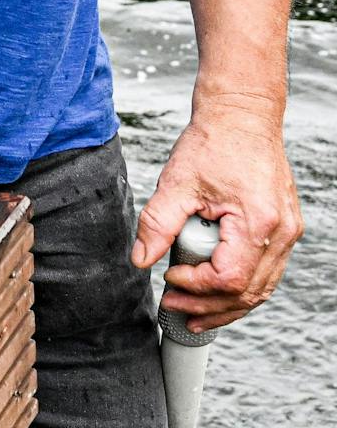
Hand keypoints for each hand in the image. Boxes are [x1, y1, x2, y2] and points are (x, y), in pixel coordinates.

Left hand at [131, 95, 302, 330]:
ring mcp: (286, 232)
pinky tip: (214, 291)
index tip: (168, 277)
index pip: (231, 278)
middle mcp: (282, 233)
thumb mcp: (177, 182)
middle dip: (210, 307)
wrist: (242, 115)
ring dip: (226, 305)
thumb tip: (140, 259)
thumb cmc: (214, 142)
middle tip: (175, 307)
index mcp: (259, 223)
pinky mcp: (282, 229)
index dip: (197, 286)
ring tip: (193, 312)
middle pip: (250, 292)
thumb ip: (157, 223)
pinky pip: (265, 271)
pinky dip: (240, 286)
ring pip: (262, 287)